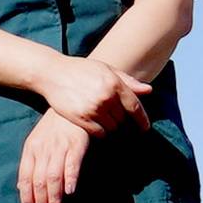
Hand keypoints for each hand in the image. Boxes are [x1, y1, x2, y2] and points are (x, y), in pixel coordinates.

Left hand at [16, 109, 92, 202]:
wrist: (69, 107)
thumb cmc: (52, 127)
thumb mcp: (36, 142)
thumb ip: (30, 164)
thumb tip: (22, 188)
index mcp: (31, 149)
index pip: (25, 176)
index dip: (26, 195)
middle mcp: (43, 149)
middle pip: (39, 180)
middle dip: (41, 202)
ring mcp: (59, 147)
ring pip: (53, 176)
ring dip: (54, 197)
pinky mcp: (76, 145)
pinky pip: (72, 164)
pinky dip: (70, 179)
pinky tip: (69, 192)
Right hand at [32, 58, 148, 133]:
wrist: (53, 73)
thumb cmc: (81, 70)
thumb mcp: (106, 69)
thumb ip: (128, 81)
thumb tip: (149, 90)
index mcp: (114, 83)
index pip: (134, 107)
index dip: (142, 119)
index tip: (145, 128)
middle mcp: (105, 97)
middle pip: (123, 119)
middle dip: (121, 119)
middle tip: (113, 116)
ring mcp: (93, 109)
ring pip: (112, 128)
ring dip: (111, 126)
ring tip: (102, 118)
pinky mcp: (81, 118)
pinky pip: (99, 133)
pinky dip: (100, 132)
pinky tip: (95, 124)